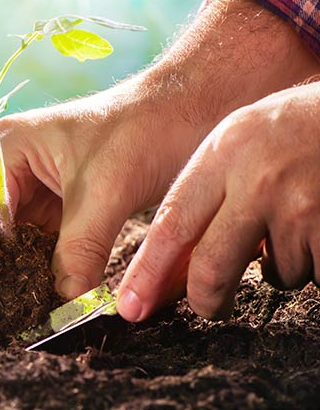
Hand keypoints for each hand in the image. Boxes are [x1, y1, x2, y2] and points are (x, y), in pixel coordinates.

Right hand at [0, 91, 194, 296]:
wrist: (194, 109)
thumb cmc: (146, 131)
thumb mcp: (107, 193)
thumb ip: (79, 250)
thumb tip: (64, 304)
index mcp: (11, 148)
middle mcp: (15, 163)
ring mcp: (38, 182)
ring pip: (18, 238)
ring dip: (21, 271)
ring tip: (18, 311)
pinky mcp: (64, 199)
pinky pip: (44, 240)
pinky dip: (45, 266)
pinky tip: (46, 294)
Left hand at [118, 81, 319, 320]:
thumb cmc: (300, 125)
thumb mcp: (242, 137)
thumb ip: (208, 189)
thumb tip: (174, 262)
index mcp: (225, 153)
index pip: (172, 224)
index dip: (148, 272)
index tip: (131, 306)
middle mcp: (257, 181)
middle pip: (211, 267)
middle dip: (206, 299)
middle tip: (208, 307)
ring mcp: (301, 208)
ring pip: (276, 274)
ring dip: (282, 267)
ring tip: (297, 225)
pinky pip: (315, 274)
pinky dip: (315, 264)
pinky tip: (318, 230)